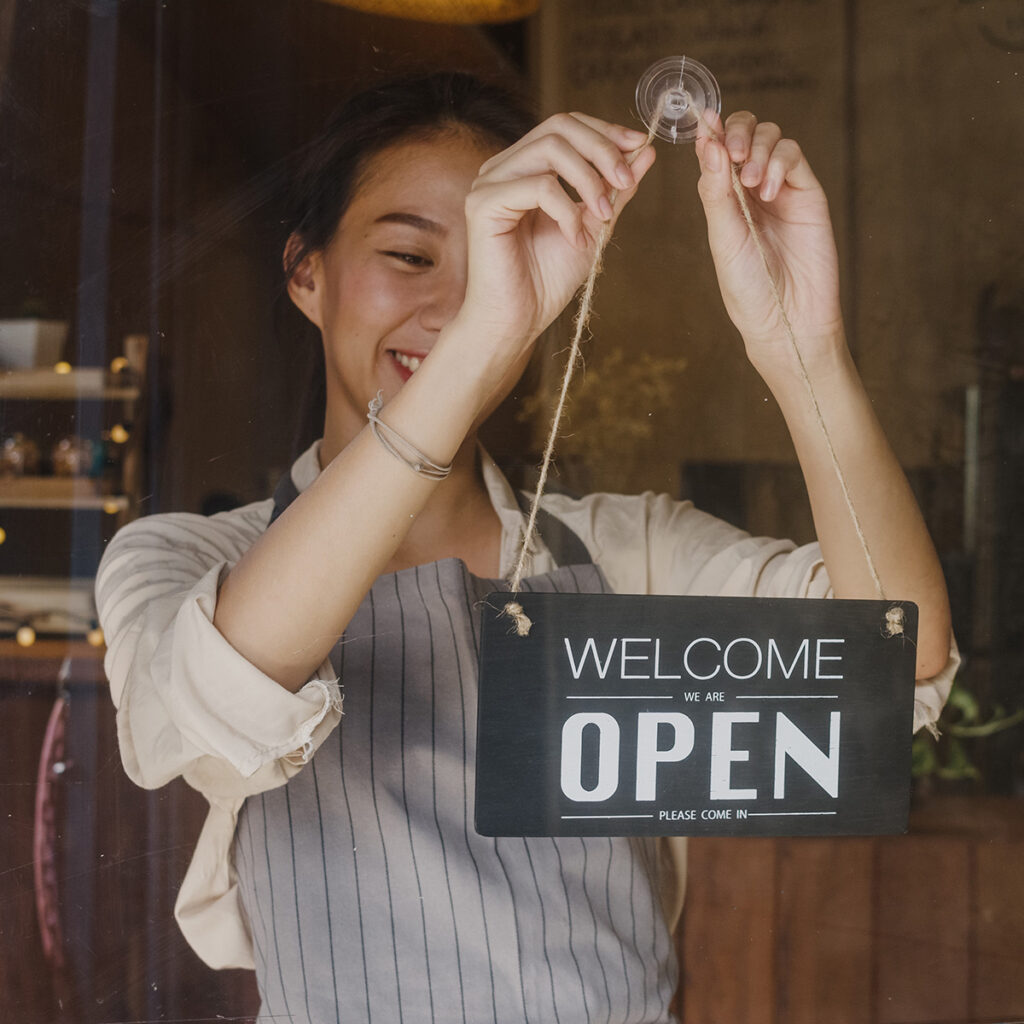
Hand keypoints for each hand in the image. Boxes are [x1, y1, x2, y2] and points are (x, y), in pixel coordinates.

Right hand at [454, 113, 656, 362]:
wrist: (518, 321)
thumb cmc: (547, 281)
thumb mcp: (594, 226)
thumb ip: (614, 188)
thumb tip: (645, 149)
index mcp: (524, 168)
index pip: (564, 125)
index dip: (604, 131)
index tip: (638, 146)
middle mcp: (502, 169)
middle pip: (558, 126)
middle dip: (602, 150)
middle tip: (626, 183)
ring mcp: (489, 184)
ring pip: (550, 149)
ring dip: (589, 180)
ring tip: (604, 215)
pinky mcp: (483, 205)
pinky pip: (538, 186)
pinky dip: (567, 210)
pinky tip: (575, 238)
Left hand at [695, 111, 843, 375]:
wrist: (786, 317)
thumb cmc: (747, 286)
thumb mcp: (723, 237)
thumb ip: (715, 189)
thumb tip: (706, 141)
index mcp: (722, 198)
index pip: (716, 149)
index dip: (711, 131)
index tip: (705, 121)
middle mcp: (750, 189)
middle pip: (745, 133)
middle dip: (737, 131)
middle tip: (734, 151)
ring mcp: (780, 188)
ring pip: (771, 138)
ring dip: (758, 148)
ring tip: (750, 181)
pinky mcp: (808, 193)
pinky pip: (794, 156)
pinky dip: (779, 162)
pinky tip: (767, 190)